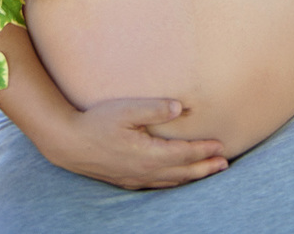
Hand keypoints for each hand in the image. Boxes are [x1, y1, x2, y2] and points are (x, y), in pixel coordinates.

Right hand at [48, 98, 227, 189]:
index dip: (203, 150)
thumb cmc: (97, 122)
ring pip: (171, 182)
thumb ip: (154, 108)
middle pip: (182, 172)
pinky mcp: (127, 180)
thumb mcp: (126, 109)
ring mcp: (136, 179)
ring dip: (192, 176)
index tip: (220, 145)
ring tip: (208, 172)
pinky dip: (174, 182)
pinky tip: (176, 179)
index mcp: (148, 154)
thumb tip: (180, 108)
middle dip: (205, 168)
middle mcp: (145, 171)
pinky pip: (158, 185)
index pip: (184, 153)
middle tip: (224, 164)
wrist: (69, 144)